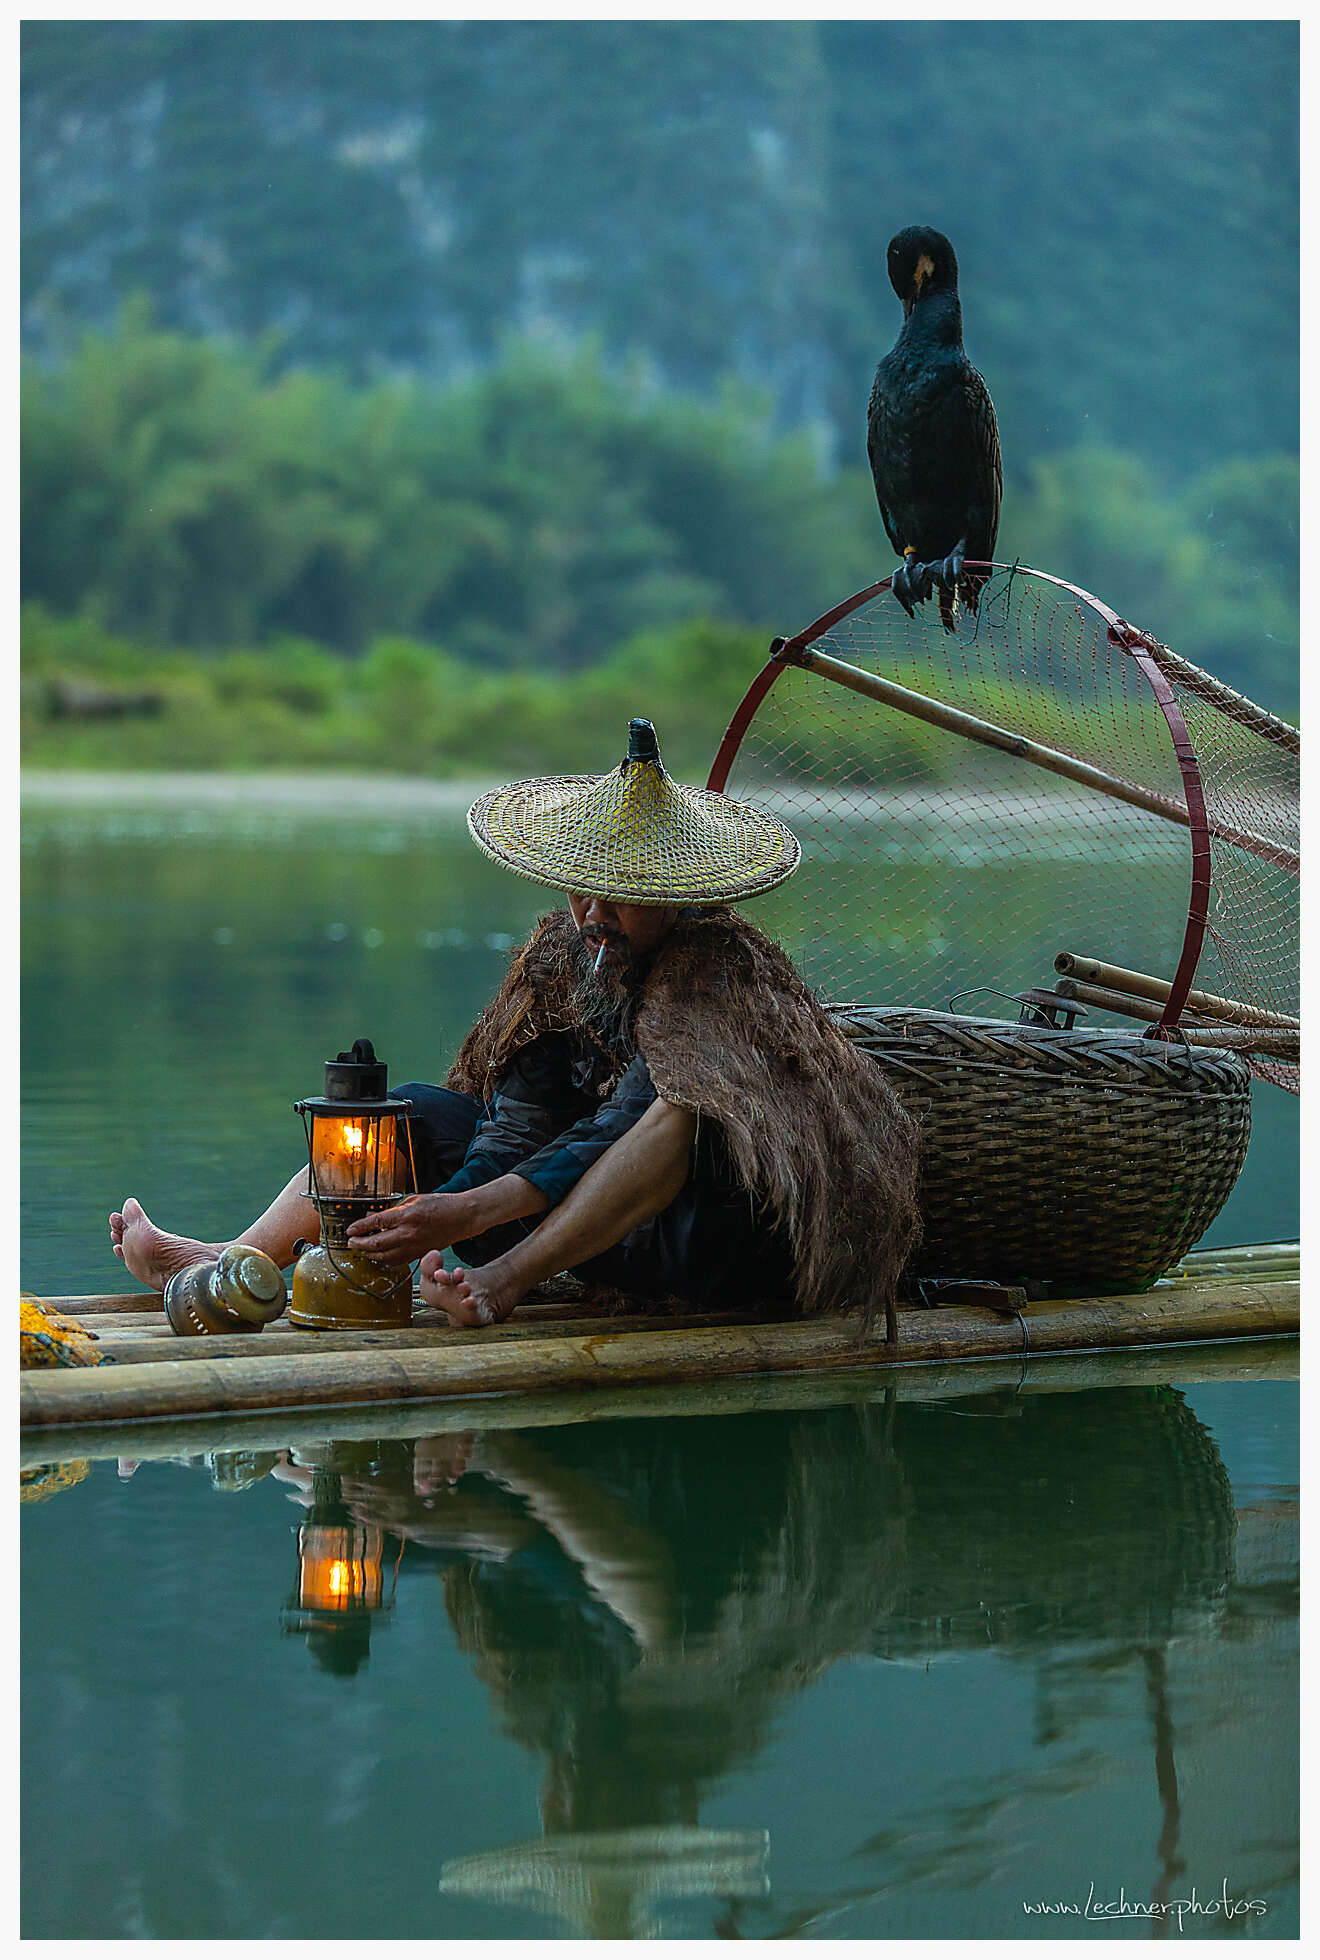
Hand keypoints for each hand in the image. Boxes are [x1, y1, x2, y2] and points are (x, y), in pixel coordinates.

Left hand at [346, 1192, 467, 1264]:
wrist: (461, 1217)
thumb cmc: (440, 1205)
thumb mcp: (413, 1200)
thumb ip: (393, 1210)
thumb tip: (374, 1217)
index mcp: (407, 1215)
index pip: (376, 1223)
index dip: (359, 1227)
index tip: (350, 1230)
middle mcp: (409, 1233)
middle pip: (377, 1243)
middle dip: (359, 1244)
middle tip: (351, 1243)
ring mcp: (414, 1246)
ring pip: (385, 1257)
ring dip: (370, 1254)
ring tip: (362, 1250)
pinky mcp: (419, 1254)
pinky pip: (397, 1261)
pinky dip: (384, 1260)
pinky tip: (379, 1256)